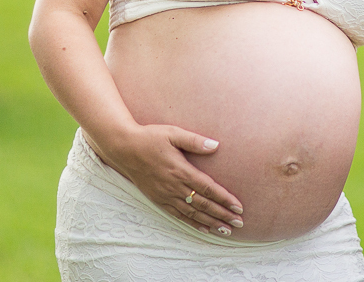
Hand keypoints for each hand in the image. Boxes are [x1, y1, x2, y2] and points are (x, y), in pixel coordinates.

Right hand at [94, 123, 244, 234]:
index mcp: (181, 170)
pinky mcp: (158, 199)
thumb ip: (195, 141)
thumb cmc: (150, 137)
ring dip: (211, 222)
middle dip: (222, 215)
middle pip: (203, 204)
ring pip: (192, 213)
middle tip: (239, 223)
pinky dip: (193, 223)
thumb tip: (215, 145)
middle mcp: (174, 186)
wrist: (124, 148)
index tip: (238, 207)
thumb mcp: (173, 133)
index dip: (224, 199)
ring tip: (226, 230)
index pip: (208, 188)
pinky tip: (204, 228)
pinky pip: (178, 215)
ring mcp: (166, 195)